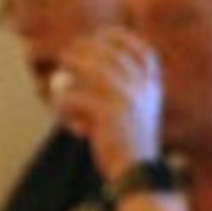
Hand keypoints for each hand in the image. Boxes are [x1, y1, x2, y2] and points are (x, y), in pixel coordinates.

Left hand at [49, 27, 165, 185]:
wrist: (137, 174)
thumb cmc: (130, 146)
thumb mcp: (135, 114)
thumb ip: (122, 91)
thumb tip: (93, 70)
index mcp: (152, 87)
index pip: (140, 51)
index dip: (119, 39)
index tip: (99, 36)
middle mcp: (143, 89)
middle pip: (111, 54)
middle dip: (87, 48)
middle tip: (68, 53)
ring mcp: (127, 99)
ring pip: (92, 70)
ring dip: (72, 65)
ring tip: (59, 71)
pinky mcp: (108, 114)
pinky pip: (75, 97)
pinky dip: (62, 103)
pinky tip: (60, 115)